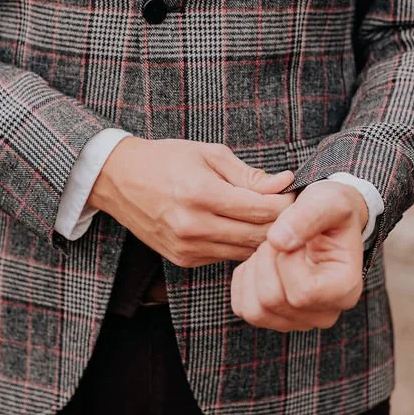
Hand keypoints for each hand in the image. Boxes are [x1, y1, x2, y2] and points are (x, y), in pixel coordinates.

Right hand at [89, 138, 295, 267]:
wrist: (119, 180)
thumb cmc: (166, 159)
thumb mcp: (209, 154)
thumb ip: (249, 175)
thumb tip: (285, 184)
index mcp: (201, 194)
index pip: (262, 209)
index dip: (286, 203)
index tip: (295, 194)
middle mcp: (193, 226)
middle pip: (258, 235)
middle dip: (281, 223)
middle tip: (292, 210)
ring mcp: (187, 247)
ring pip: (244, 252)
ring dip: (263, 238)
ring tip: (271, 220)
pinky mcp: (183, 260)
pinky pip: (225, 257)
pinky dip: (239, 245)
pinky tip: (243, 229)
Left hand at [230, 180, 367, 331]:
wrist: (325, 219)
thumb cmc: (331, 210)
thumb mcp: (328, 200)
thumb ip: (307, 216)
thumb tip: (277, 241)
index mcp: (344, 291)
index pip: (302, 292)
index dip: (286, 259)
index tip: (292, 234)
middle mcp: (324, 314)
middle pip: (272, 301)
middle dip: (265, 260)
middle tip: (277, 237)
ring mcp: (298, 320)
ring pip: (255, 310)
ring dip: (253, 271)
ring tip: (270, 249)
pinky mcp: (273, 317)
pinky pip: (242, 308)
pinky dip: (244, 281)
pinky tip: (261, 261)